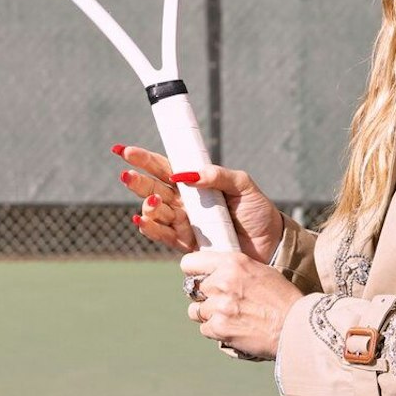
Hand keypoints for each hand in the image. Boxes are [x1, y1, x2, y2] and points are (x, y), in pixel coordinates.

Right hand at [113, 142, 285, 260]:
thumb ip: (218, 175)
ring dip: (147, 206)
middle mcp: (185, 203)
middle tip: (126, 174)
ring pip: (155, 213)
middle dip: (137, 181)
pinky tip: (142, 220)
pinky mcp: (187, 244)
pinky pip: (163, 235)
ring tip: (150, 202)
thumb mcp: (242, 185)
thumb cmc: (257, 211)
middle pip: (153, 189)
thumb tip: (188, 174)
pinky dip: (150, 228)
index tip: (125, 150)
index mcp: (195, 184)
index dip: (144, 159)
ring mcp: (184, 223)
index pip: (165, 168)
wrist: (270, 244)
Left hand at [180, 248, 303, 359]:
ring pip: (196, 311)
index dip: (194, 273)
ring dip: (209, 315)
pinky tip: (235, 329)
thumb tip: (213, 273)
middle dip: (206, 297)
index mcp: (233, 263)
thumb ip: (235, 269)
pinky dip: (217, 331)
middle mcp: (222, 282)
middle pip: (193, 289)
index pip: (190, 263)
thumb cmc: (282, 299)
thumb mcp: (260, 271)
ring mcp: (219, 306)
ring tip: (232, 317)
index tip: (201, 279)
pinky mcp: (219, 327)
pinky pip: (205, 329)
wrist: (296, 326)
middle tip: (225, 303)